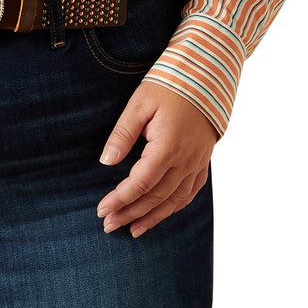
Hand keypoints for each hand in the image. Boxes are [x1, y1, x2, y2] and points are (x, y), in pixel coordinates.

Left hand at [96, 81, 217, 237]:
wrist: (205, 77)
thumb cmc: (168, 85)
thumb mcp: (139, 104)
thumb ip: (123, 134)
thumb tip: (106, 162)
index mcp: (168, 147)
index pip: (140, 184)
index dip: (120, 200)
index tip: (101, 210)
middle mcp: (185, 161)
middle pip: (155, 197)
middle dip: (130, 213)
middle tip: (109, 225)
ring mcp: (197, 164)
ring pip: (174, 201)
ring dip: (151, 218)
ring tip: (131, 230)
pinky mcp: (203, 163)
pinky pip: (189, 194)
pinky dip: (173, 208)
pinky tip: (159, 215)